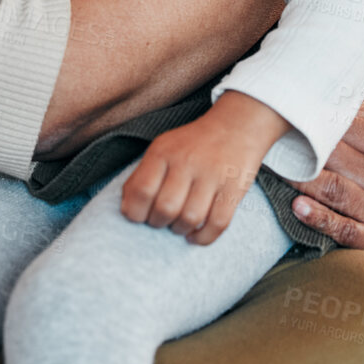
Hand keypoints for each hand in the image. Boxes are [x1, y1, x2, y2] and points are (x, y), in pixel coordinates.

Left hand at [120, 91, 289, 245]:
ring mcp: (212, 174)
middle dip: (159, 223)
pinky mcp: (234, 187)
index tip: (140, 216)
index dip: (135, 212)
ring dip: (180, 230)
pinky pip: (218, 223)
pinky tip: (195, 235)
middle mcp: (187, 161)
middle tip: (161, 221)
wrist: (235, 126)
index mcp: (163, 152)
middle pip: (165, 208)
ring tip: (179, 226)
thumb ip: (142, 176)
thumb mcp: (162, 149)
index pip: (140, 190)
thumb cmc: (191, 145)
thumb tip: (127, 210)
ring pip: (190, 218)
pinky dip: (203, 237)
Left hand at [289, 100, 363, 259]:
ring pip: (336, 191)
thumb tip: (331, 91)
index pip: (348, 126)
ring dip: (302, 180)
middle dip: (300, 147)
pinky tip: (297, 208)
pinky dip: (321, 220)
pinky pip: (346, 230)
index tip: (284, 111)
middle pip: (336, 156)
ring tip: (274, 168)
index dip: (314, 119)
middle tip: (266, 138)